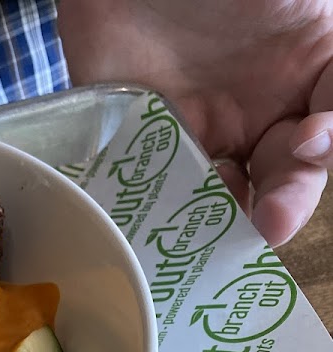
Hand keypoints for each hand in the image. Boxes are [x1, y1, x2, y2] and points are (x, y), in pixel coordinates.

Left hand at [58, 0, 332, 244]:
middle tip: (267, 222)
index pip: (322, 138)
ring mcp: (193, 132)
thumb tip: (322, 131)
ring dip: (221, 222)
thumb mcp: (302, 3)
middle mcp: (252, 112)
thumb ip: (326, 65)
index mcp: (302, 74)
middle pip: (277, 180)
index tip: (303, 144)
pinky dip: (156, 216)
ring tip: (215, 231)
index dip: (321, 152)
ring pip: (216, 200)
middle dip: (279, 205)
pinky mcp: (136, 144)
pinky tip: (161, 222)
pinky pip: (149, 192)